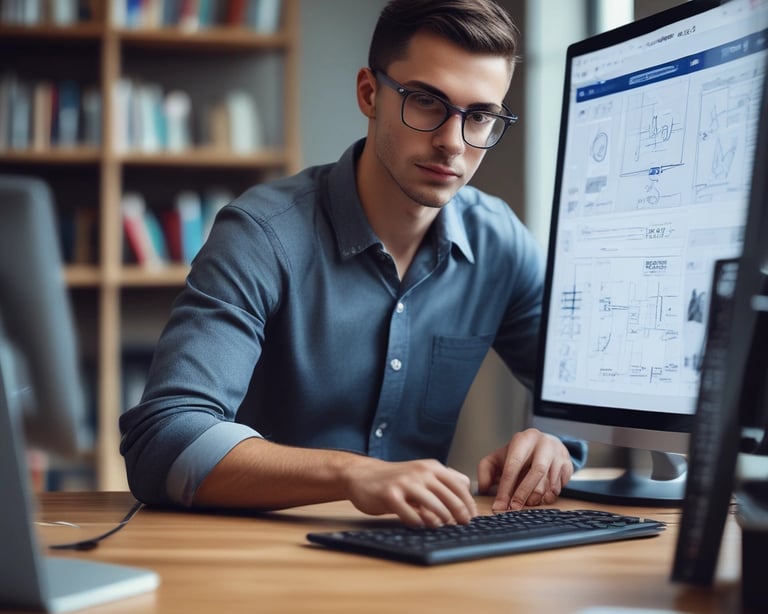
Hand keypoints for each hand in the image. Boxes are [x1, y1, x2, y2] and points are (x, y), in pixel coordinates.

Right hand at [343, 457, 476, 527]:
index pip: (458, 485)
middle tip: (462, 524)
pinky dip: (417, 523)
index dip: (468, 503)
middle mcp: (420, 473)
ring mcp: (405, 483)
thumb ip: (442, 479)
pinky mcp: (390, 495)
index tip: (472, 516)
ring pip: (432, 505)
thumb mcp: (421, 473)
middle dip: (459, 514)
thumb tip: (466, 487)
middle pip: (448, 497)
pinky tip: (418, 525)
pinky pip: (409, 514)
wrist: (363, 475)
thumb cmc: (396, 478)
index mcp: (431, 467)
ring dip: (440, 519)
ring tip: (440, 525)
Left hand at [476, 428, 572, 512]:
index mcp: (523, 440)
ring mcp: (558, 454)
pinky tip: (542, 498)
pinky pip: (560, 486)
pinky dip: (549, 496)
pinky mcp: (568, 464)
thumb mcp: (499, 457)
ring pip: (550, 481)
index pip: (513, 465)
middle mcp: (543, 444)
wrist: (544, 445)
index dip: (505, 488)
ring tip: (528, 503)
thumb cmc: (519, 454)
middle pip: (536, 472)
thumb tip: (483, 488)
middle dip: (523, 494)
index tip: (499, 505)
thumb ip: (486, 470)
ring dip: (537, 497)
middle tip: (514, 509)